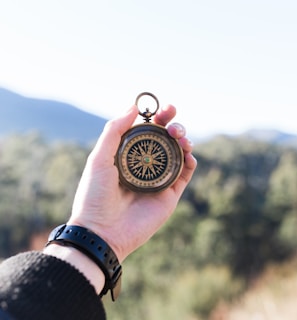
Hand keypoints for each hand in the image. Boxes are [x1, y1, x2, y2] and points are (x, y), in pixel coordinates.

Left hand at [68, 104, 196, 262]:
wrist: (102, 232)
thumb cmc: (95, 195)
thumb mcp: (99, 158)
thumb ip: (115, 131)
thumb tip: (133, 107)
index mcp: (128, 156)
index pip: (147, 131)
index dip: (157, 118)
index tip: (163, 108)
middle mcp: (144, 166)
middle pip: (165, 140)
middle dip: (173, 125)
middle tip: (172, 120)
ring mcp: (158, 180)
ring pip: (178, 154)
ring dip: (183, 140)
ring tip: (179, 136)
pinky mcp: (169, 194)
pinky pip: (185, 174)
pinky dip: (190, 161)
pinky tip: (188, 153)